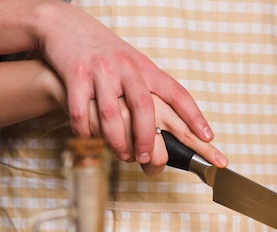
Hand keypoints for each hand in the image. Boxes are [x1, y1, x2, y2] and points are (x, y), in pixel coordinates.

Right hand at [35, 1, 213, 163]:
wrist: (67, 26)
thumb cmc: (109, 54)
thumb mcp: (137, 65)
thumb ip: (154, 90)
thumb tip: (173, 125)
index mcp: (148, 69)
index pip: (178, 94)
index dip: (195, 117)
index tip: (208, 138)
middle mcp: (128, 69)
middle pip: (145, 107)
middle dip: (148, 137)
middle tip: (149, 160)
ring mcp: (102, 71)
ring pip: (112, 113)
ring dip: (118, 140)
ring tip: (123, 157)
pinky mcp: (76, 75)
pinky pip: (80, 109)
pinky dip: (85, 129)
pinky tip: (88, 139)